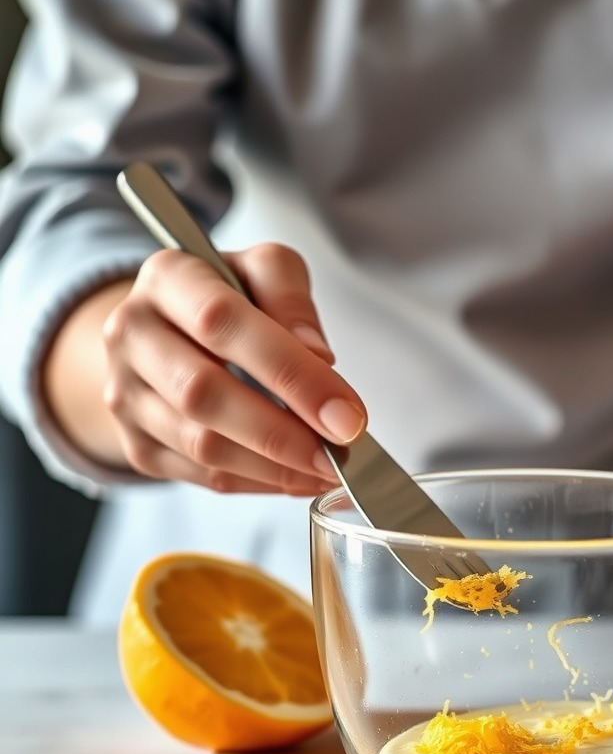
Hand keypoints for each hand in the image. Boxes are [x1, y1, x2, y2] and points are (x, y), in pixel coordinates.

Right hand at [99, 243, 365, 494]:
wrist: (169, 330)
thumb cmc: (230, 296)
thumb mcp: (266, 270)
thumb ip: (291, 299)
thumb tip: (319, 358)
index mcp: (167, 277)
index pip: (223, 323)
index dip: (291, 374)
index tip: (346, 414)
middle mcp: (132, 334)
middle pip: (204, 394)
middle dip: (284, 433)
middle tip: (341, 455)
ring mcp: (125, 394)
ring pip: (202, 446)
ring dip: (276, 468)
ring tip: (330, 471)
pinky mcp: (137, 444)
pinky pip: (203, 475)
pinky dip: (260, 483)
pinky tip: (300, 478)